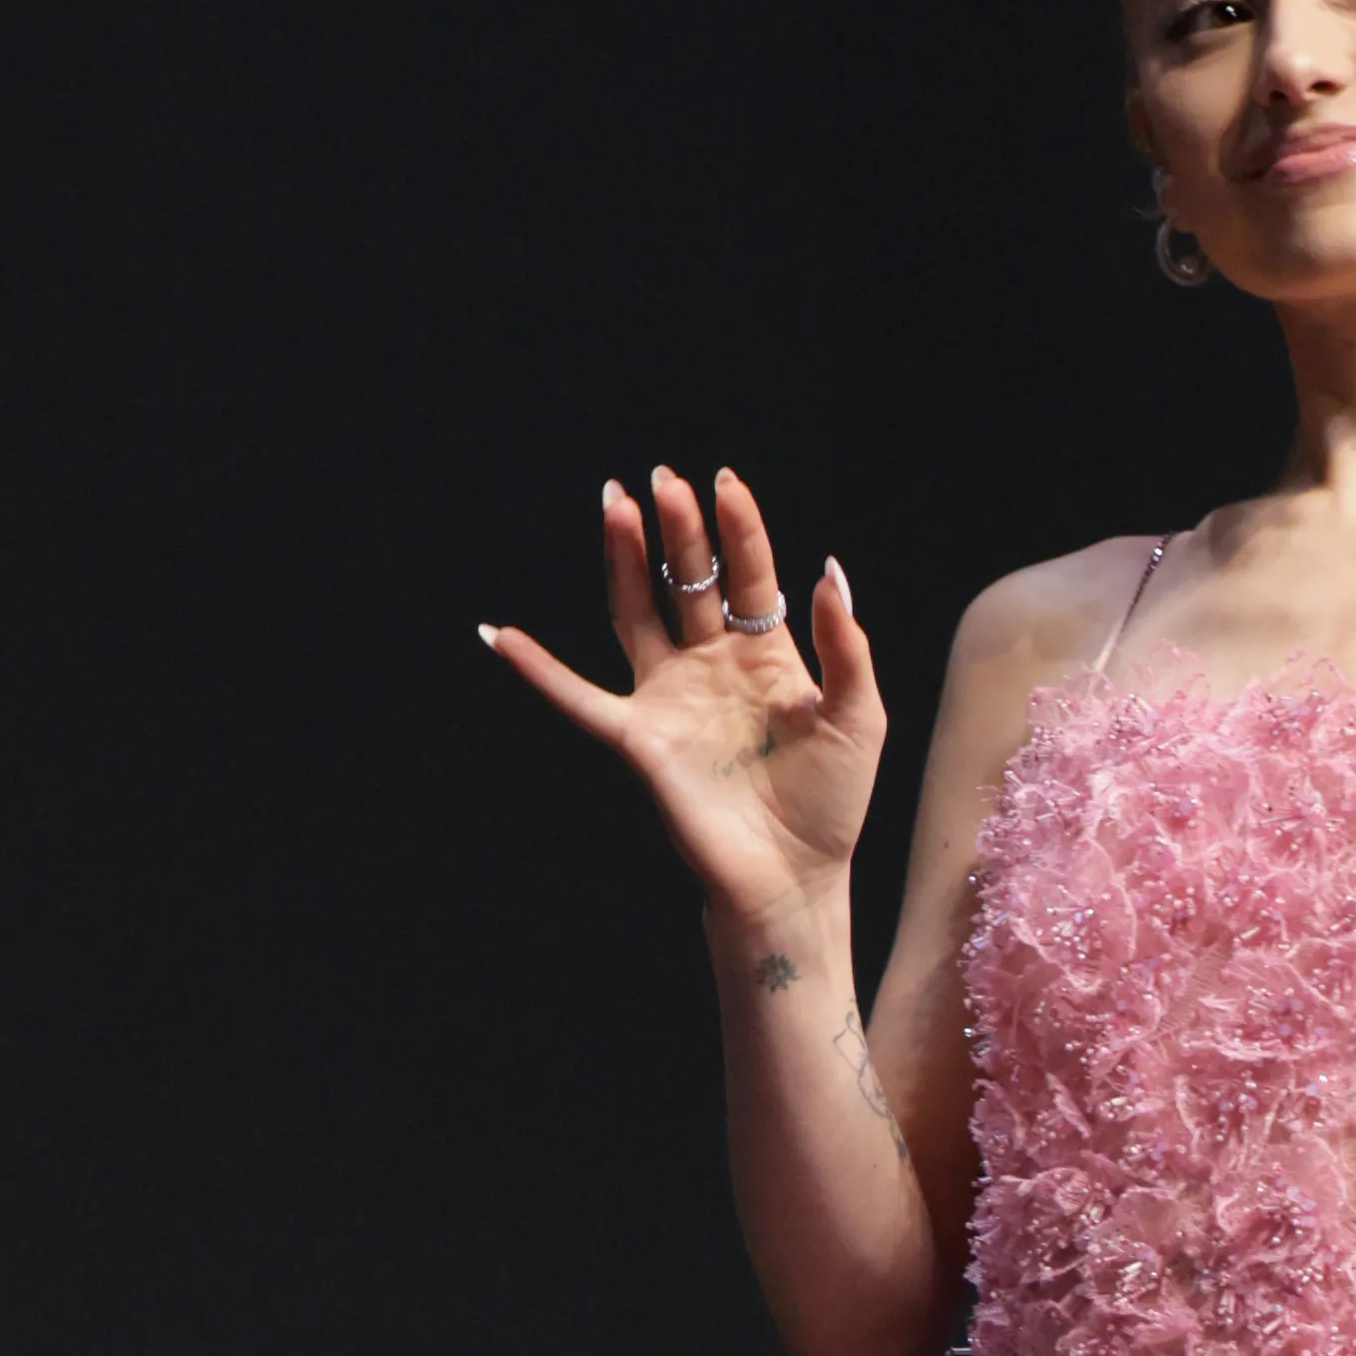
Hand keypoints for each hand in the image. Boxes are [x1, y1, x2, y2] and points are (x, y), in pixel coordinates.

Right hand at [481, 467, 887, 930]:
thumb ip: (846, 646)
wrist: (793, 876)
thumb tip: (829, 569)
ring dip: (625, 563)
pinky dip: (537, 670)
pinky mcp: (640, 738)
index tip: (725, 482)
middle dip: (678, 532)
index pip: (750, 577)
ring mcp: (672, 698)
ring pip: (638, 614)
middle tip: (664, 479)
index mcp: (768, 657)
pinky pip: (578, 698)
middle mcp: (713, 667)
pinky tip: (497, 635)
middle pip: (689, 582)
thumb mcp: (858, 716)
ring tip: (617, 505)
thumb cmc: (833, 801)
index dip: (738, 530)